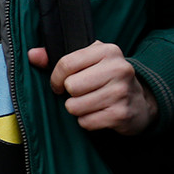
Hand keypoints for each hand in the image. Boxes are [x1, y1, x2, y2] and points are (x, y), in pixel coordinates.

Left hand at [28, 42, 156, 134]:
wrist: (140, 102)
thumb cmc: (106, 79)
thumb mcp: (87, 62)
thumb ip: (57, 58)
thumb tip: (33, 55)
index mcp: (107, 51)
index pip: (66, 64)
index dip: (56, 77)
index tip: (59, 83)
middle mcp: (118, 69)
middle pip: (71, 86)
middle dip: (70, 94)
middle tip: (82, 93)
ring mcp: (121, 92)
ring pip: (75, 106)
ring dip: (77, 108)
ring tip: (91, 103)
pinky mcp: (121, 114)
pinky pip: (85, 122)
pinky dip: (87, 121)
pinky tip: (99, 113)